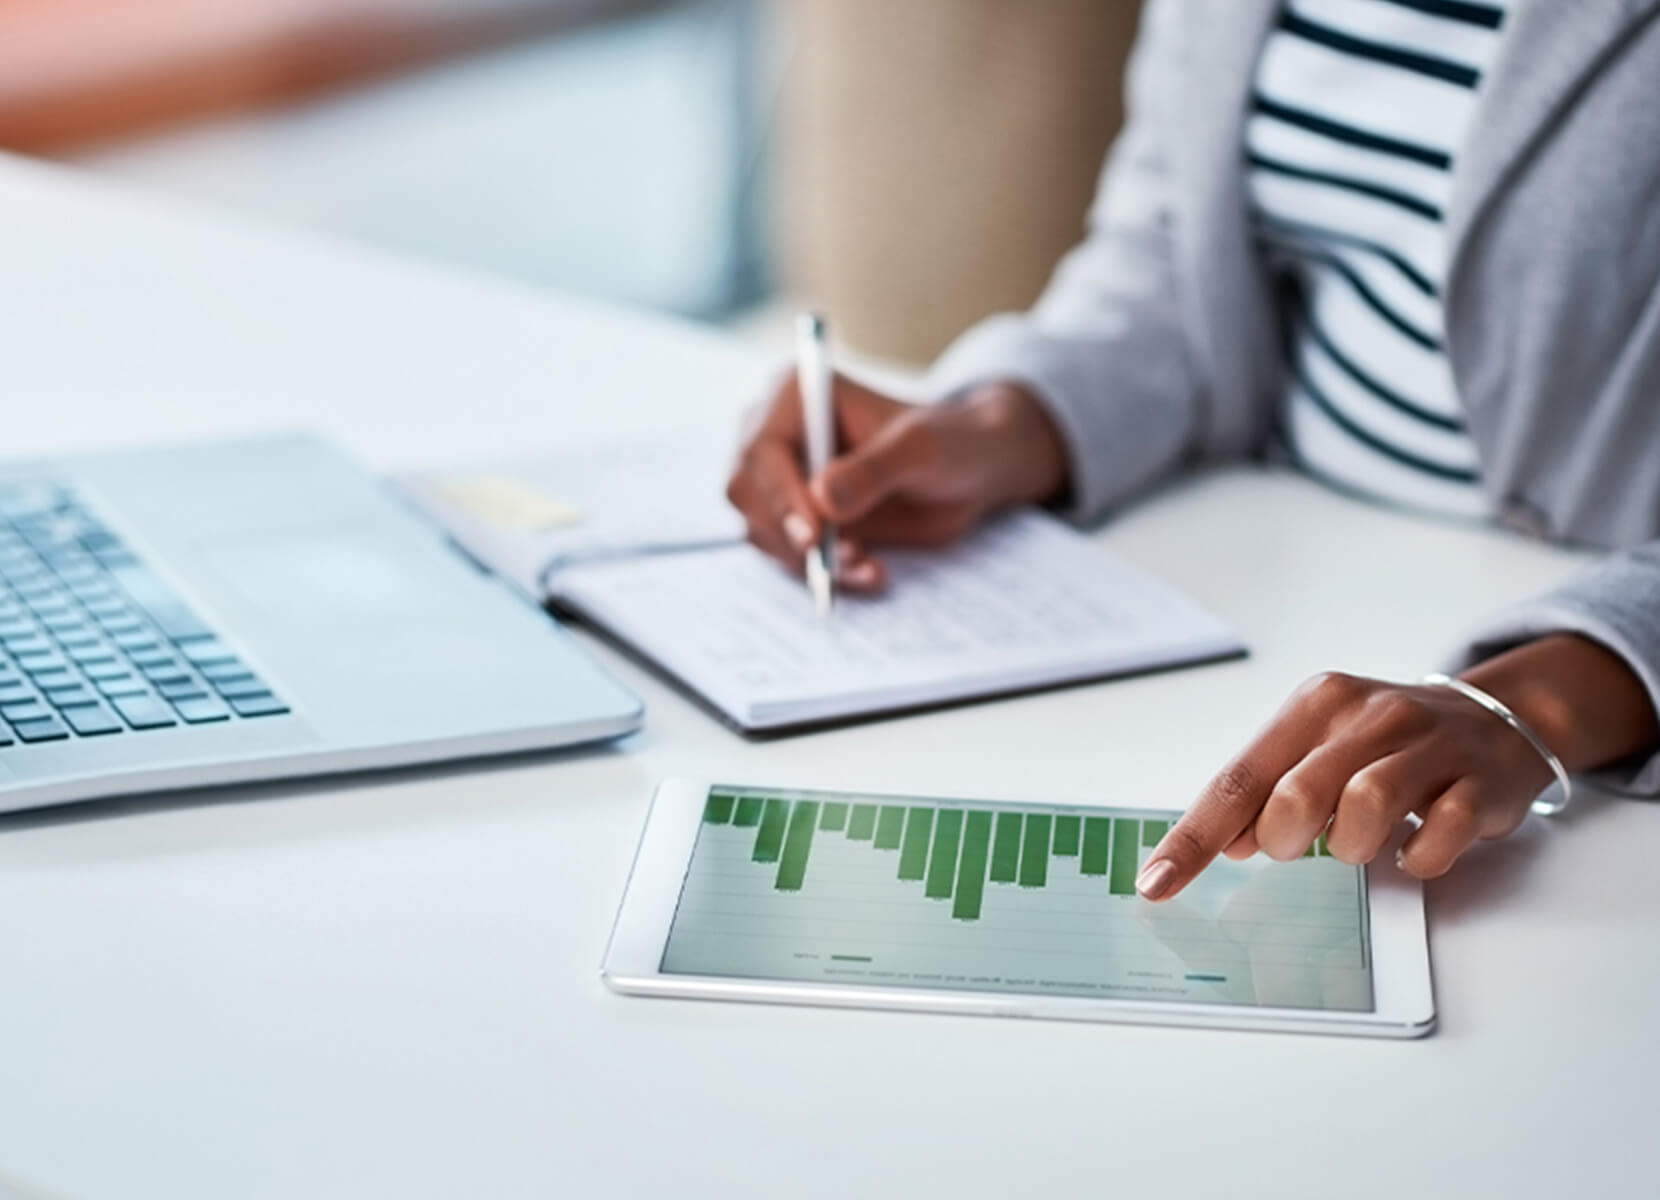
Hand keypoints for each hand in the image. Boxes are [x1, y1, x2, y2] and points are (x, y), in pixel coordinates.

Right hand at [725, 374, 1067, 587]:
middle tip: (840, 561)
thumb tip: (823, 498)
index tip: (813, 536)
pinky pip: (788, 554)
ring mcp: (782, 478)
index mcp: (796, 395)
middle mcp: (777, 434)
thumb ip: (875, 470)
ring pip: (764, 530)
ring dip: (810, 560)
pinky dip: (823, 572)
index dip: (779, 496)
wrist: (970, 471)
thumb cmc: (950, 442)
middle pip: (747, 493)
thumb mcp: (921, 450)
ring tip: (867, 567)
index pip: (761, 450)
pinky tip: (868, 573)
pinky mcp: (797, 517)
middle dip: (789, 535)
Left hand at [1137, 634, 1659, 899]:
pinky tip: (1413, 849)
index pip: (1237, 778)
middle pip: (1297, 793)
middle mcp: (1368, 714)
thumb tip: (1226, 842)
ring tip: (1362, 845)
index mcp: (1315, 705)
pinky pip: (1442, 832)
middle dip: (1284, 840)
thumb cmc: (1388, 743)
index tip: (1156, 884)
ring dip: (1352, 846)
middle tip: (1301, 846)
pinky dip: (1419, 856)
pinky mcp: (1479, 780)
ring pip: (1368, 804)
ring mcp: (1429, 744)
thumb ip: (1268, 790)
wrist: (1497, 718)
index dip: (1194, 839)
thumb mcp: (1319, 749)